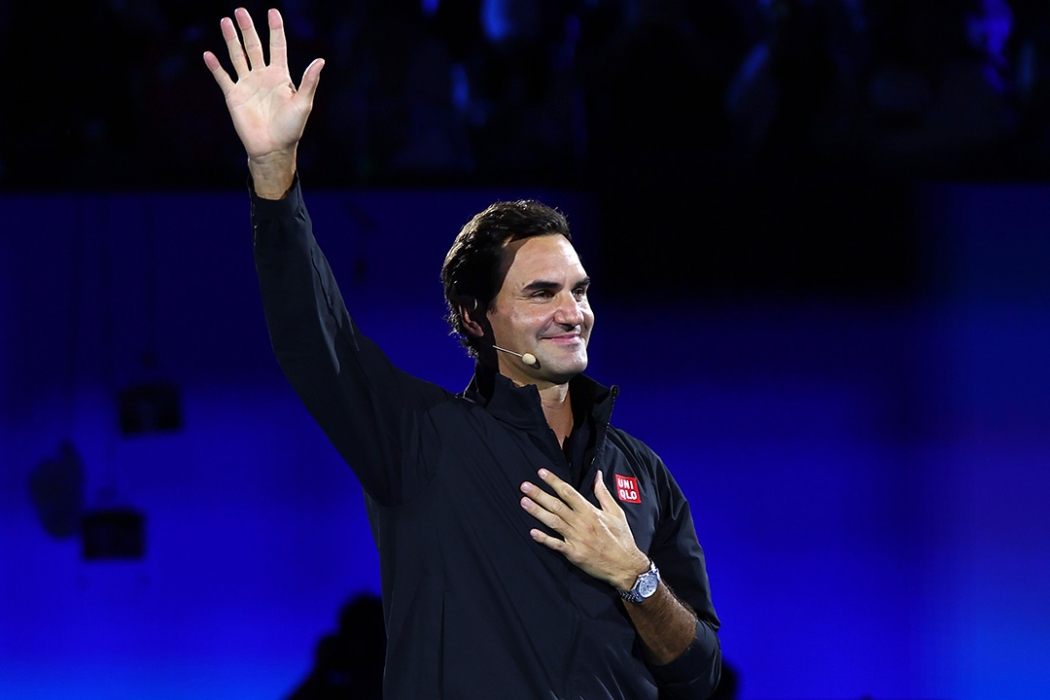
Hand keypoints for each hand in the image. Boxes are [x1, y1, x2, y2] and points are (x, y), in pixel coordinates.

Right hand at [203, 8, 322, 192]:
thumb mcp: (303, 104)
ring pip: (237, 56)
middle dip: (248, 29)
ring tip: (225, 21)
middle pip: (254, 46)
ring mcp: (247, 84)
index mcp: (280, 76)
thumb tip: (321, 60)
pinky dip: (215, 66)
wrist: (272, 149)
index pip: (278, 47)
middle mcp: (262, 76)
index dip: (276, 30)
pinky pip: (223, 77)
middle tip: (241, 11)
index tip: (273, 12)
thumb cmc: (291, 129)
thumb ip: (309, 82)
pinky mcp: (234, 96)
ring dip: (231, 40)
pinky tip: (208, 54)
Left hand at [520, 469, 649, 589]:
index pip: (568, 492)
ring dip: (537, 511)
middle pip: (556, 505)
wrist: (626, 565)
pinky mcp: (574, 554)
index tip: (541, 472)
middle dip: (539, 494)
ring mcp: (576, 538)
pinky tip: (532, 532)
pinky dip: (544, 538)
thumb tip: (597, 475)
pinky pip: (556, 545)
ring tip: (523, 502)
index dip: (553, 481)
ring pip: (553, 522)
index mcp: (590, 511)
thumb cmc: (621, 538)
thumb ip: (603, 493)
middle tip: (524, 485)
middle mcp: (581, 523)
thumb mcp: (615, 512)